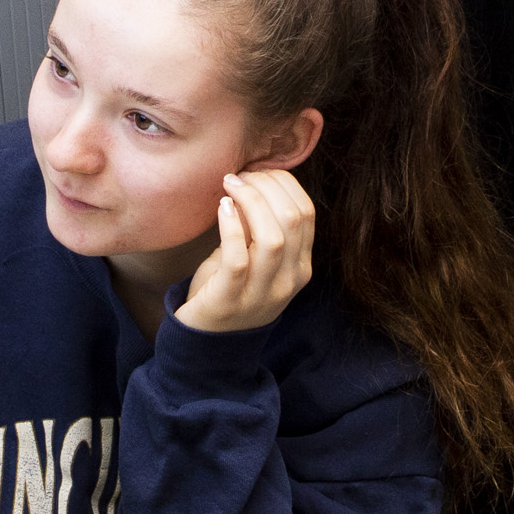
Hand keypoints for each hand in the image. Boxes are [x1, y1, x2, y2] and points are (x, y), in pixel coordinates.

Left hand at [176, 172, 316, 334]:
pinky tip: (222, 207)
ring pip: (273, 239)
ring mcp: (262, 294)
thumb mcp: (256, 259)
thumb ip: (262, 227)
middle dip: (266, 186)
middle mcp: (289, 281)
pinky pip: (238, 259)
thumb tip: (255, 178)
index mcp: (301, 267)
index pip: (307, 213)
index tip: (257, 171)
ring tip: (229, 186)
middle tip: (239, 176)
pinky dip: (232, 227)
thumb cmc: (229, 289)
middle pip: (293, 219)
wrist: (206, 342)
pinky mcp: (231, 300)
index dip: (283, 183)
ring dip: (251, 202)